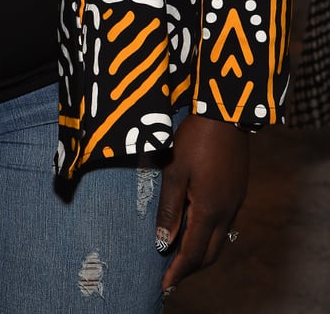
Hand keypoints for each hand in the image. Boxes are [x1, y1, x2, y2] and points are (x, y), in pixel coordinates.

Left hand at [156, 114, 248, 292]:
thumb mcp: (175, 171)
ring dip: (200, 253)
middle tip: (170, 276)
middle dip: (190, 268)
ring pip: (219, 240)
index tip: (164, 286)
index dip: (177, 272)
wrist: (225, 114)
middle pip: (209, 253)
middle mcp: (226, 212)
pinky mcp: (237, 191)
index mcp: (209, 210)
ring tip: (179, 256)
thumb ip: (170, 208)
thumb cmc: (195, 139)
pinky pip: (224, 225)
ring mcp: (234, 202)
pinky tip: (195, 228)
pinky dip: (208, 236)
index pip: (193, 253)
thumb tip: (164, 242)